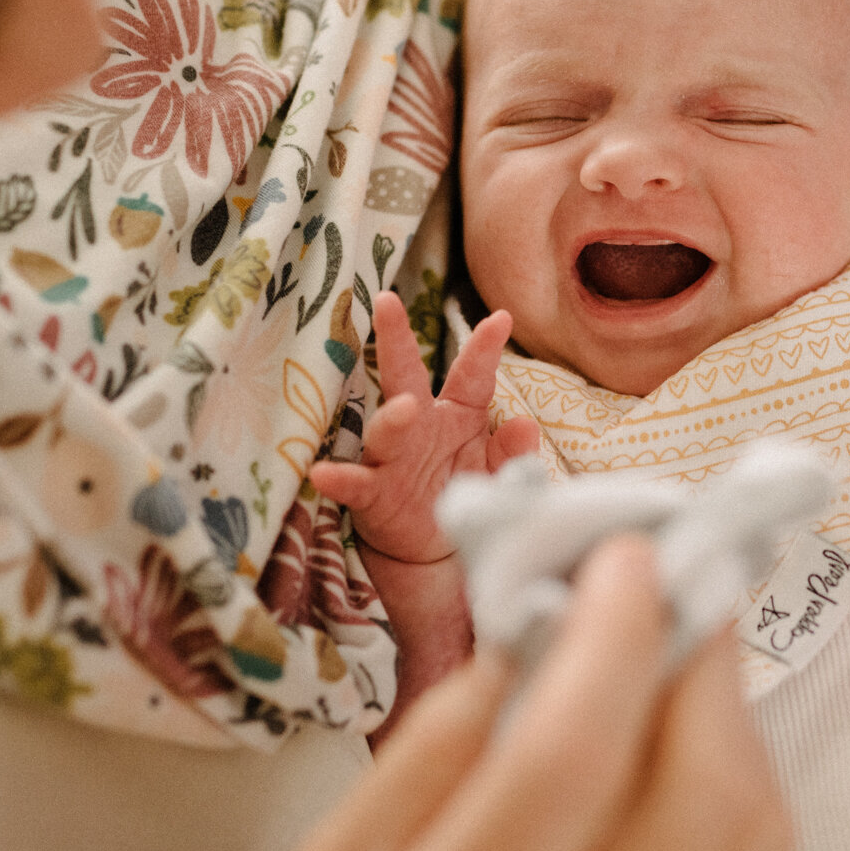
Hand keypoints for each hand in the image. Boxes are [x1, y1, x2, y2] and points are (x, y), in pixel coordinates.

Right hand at [269, 536, 792, 850]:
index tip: (621, 557)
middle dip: (701, 661)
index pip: (571, 758)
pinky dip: (739, 790)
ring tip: (672, 660)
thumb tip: (519, 646)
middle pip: (700, 793)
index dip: (613, 637)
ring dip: (731, 719)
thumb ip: (419, 763)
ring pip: (753, 835)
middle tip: (668, 585)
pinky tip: (684, 751)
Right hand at [310, 291, 541, 562]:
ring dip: (393, 419)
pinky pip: (354, 483)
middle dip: (396, 339)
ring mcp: (391, 457)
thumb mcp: (496, 473)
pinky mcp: (372, 494)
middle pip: (405, 376)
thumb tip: (525, 424)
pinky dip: (339, 478)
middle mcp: (419, 425)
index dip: (485, 347)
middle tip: (386, 302)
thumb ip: (513, 452)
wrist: (432, 548)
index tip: (502, 318)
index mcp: (457, 414)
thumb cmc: (462, 491)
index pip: (472, 375)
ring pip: (387, 430)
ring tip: (403, 408)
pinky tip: (324, 473)